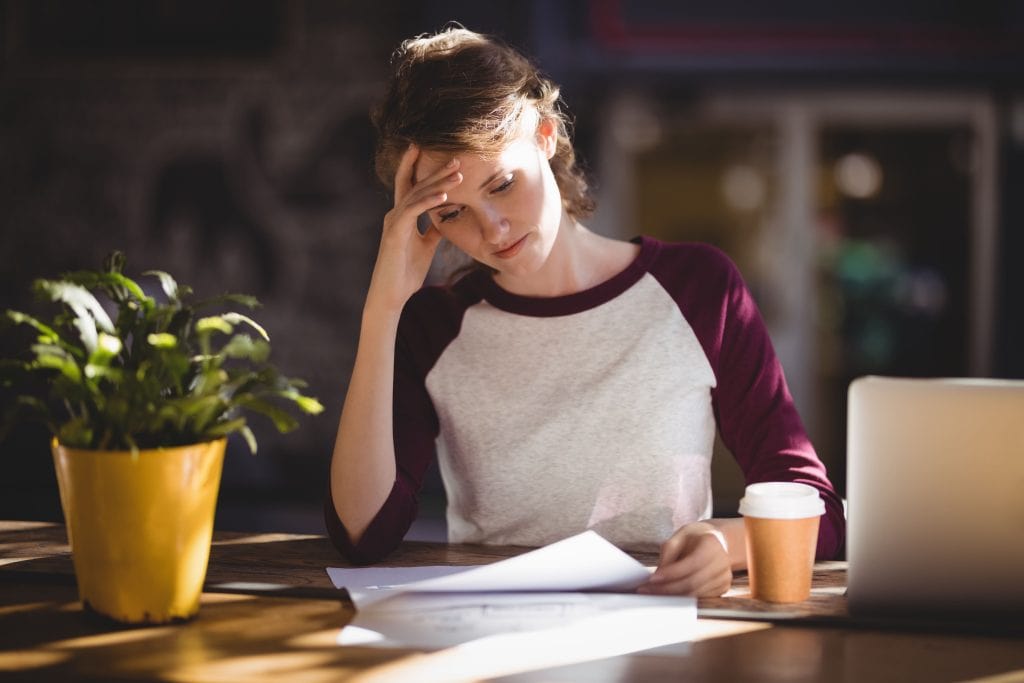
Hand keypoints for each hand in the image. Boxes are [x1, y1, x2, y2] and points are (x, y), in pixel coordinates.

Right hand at [365, 145, 462, 312]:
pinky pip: (412, 212)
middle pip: (416, 185)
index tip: (448, 161)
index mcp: (403, 216)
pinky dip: (428, 202)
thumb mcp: (426, 247)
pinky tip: (444, 197)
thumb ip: (433, 231)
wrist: (392, 294)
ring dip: (437, 184)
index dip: (428, 171)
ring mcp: (393, 222)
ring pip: (416, 195)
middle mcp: (395, 215)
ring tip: (457, 175)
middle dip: (436, 171)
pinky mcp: (394, 233)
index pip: (414, 187)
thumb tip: (445, 220)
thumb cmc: (406, 272)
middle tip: (456, 158)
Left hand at [637, 521, 733, 596]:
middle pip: (692, 582)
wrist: (716, 542)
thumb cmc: (695, 537)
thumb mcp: (680, 536)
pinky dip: (682, 597)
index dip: (671, 573)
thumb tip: (658, 575)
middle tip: (647, 590)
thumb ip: (668, 552)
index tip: (652, 579)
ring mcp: (724, 577)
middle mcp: (722, 562)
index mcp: (712, 544)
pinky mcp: (722, 588)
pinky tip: (668, 593)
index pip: (691, 564)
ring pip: (694, 593)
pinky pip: (699, 597)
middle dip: (667, 588)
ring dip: (672, 595)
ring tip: (653, 592)